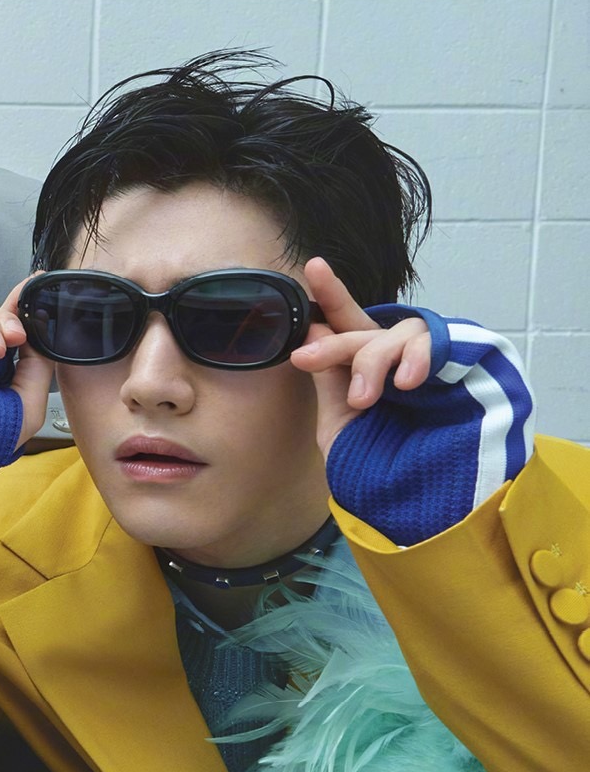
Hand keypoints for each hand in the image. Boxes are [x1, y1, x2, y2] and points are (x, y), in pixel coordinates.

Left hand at [288, 258, 532, 545]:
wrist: (420, 505)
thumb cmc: (378, 467)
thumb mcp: (340, 426)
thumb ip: (330, 381)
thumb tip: (314, 332)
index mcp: (365, 371)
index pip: (346, 325)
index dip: (330, 294)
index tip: (312, 266)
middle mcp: (397, 362)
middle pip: (365, 330)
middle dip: (335, 345)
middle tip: (309, 362)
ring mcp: (430, 367)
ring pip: (401, 334)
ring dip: (376, 359)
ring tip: (369, 397)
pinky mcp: (462, 374)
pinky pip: (443, 346)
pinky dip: (420, 358)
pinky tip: (409, 382)